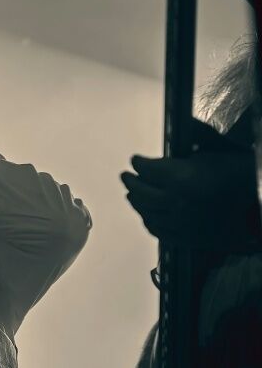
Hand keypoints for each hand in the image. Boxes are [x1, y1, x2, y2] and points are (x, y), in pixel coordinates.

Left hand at [120, 120, 260, 251]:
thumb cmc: (240, 172)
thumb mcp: (214, 150)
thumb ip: (189, 141)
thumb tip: (176, 129)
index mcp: (180, 178)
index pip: (145, 169)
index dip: (138, 163)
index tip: (136, 160)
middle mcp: (177, 202)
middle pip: (140, 192)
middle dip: (131, 182)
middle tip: (126, 176)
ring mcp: (181, 223)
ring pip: (146, 212)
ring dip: (137, 201)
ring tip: (133, 194)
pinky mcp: (188, 239)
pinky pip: (159, 231)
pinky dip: (150, 221)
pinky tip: (148, 215)